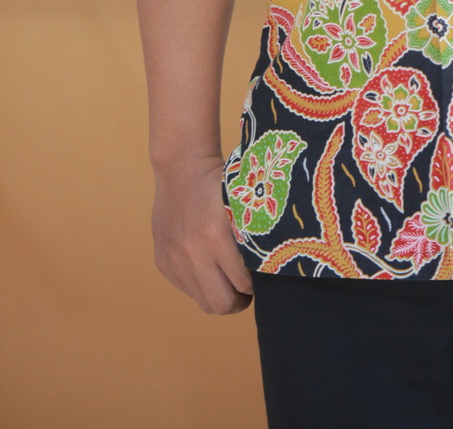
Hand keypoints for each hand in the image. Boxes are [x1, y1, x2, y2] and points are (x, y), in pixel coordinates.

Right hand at [151, 155, 253, 314]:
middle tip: (246, 291)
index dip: (256, 286)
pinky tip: (208, 266)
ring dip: (219, 295)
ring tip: (229, 282)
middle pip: (222, 304)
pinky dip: (200, 284)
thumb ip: (251, 236)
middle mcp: (192, 252)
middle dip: (239, 302)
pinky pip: (187, 289)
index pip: (243, 283)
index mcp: (216, 236)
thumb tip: (269, 267)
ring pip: (204, 302)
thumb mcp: (241, 206)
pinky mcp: (163, 263)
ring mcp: (174, 260)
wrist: (181, 169)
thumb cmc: (219, 184)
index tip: (261, 279)